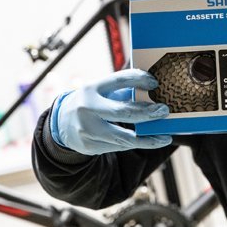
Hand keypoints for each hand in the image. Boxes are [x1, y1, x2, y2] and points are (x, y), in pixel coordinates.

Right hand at [50, 69, 171, 154]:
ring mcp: (87, 130)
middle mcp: (88, 108)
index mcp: (92, 88)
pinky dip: (136, 144)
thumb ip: (121, 91)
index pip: (119, 80)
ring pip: (123, 137)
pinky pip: (118, 146)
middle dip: (147, 113)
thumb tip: (151, 92)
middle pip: (123, 112)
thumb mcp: (100, 91)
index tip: (154, 82)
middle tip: (164, 110)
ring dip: (147, 138)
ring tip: (164, 137)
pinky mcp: (90, 147)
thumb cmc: (90, 102)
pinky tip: (150, 141)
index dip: (138, 79)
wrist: (61, 124)